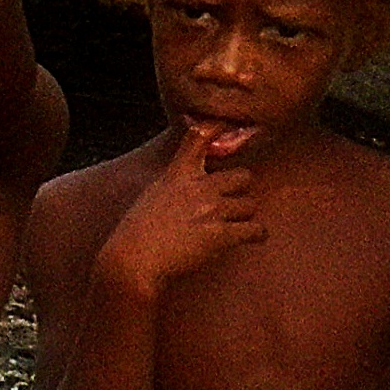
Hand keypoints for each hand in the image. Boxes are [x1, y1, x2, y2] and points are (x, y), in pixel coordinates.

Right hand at [105, 137, 261, 295]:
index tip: (228, 128)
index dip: (218, 129)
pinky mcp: (221, 234)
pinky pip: (255, 229)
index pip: (199, 138)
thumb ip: (174, 184)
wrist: (131, 261)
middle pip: (243, 176)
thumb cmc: (136, 233)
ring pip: (250, 205)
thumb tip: (191, 183)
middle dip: (241, 190)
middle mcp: (198, 187)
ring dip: (245, 216)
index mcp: (177, 175)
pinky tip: (253, 238)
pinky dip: (258, 234)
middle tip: (233, 203)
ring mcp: (211, 209)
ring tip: (237, 227)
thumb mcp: (151, 195)